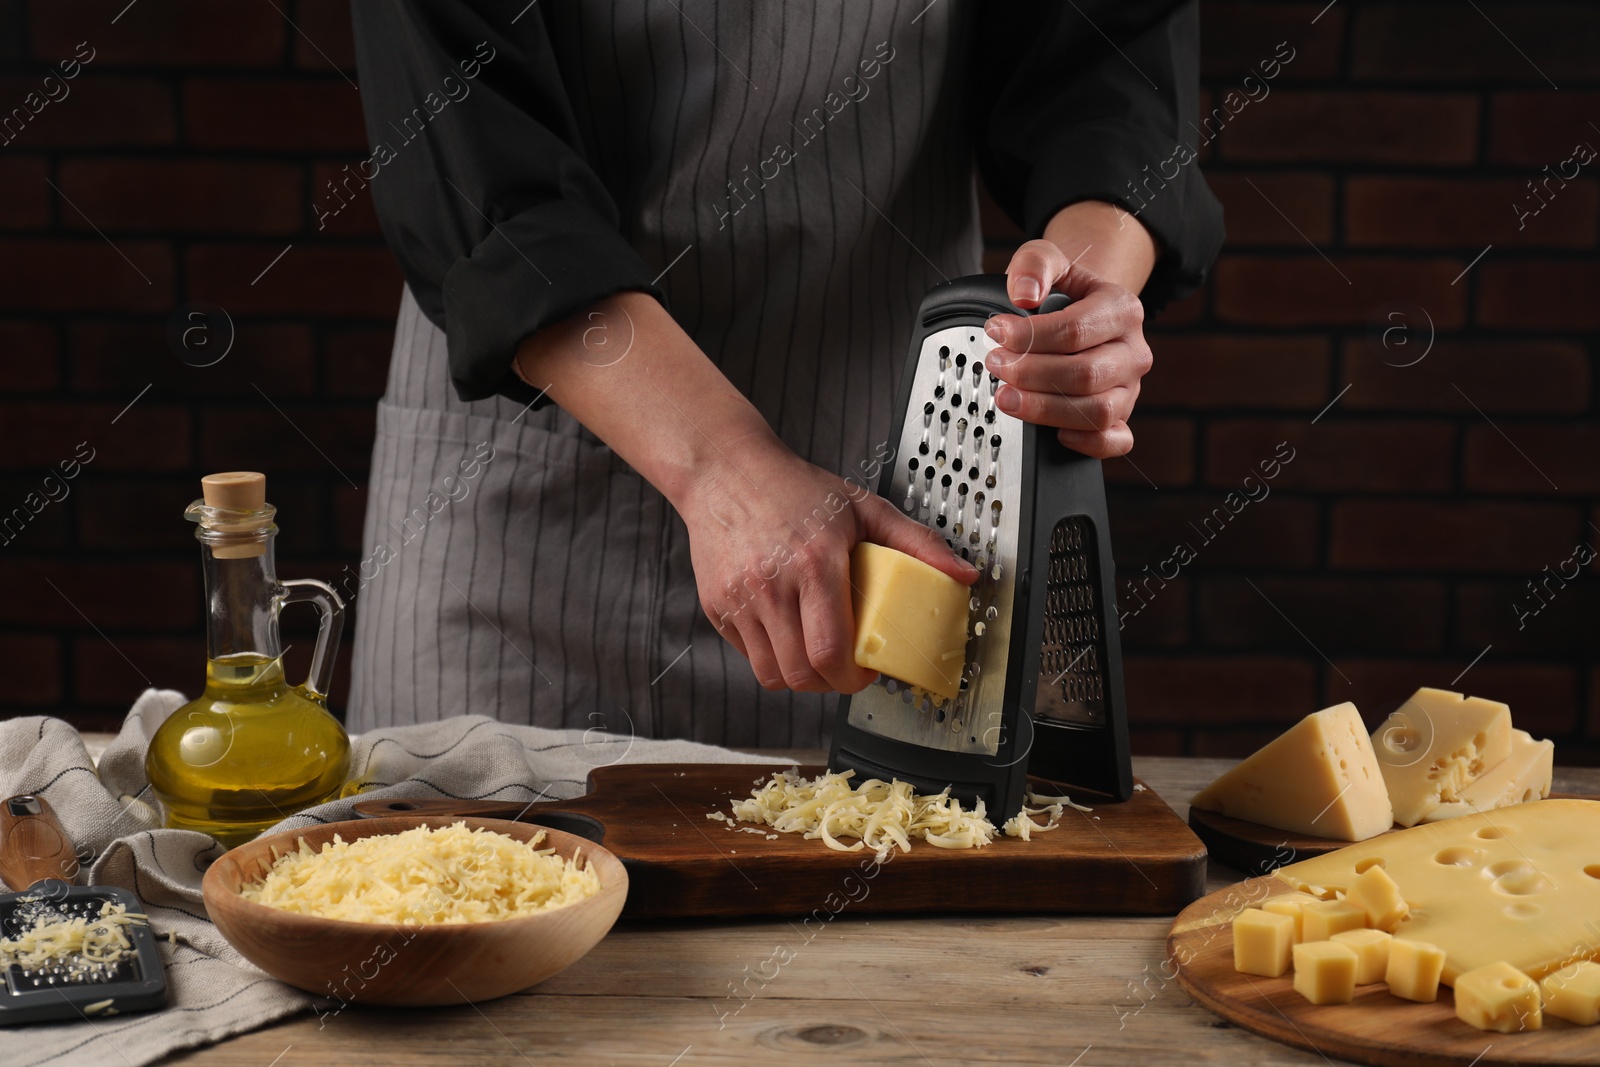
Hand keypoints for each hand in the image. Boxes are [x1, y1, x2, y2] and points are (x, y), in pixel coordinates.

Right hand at [679, 442, 977, 692]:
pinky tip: (787, 632)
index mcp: (814, 562)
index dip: (854, 677)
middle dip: (831, 684)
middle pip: (802, 673)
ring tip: (817, 654)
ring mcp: (740, 599)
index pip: (831, 651)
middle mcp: (773, 585)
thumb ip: (917, 542)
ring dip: (801, 676)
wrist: (726, 471)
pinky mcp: (717, 607)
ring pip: (772, 674)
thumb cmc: (796, 488)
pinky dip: (771, 657)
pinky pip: (748, 656)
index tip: (867, 671)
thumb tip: (964, 574)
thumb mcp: (864, 507)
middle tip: (846, 668)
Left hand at [983, 237, 1152, 458]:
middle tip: (996, 366)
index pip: (1075, 330)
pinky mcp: (1123, 417)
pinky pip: (1116, 440)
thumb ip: (1034, 264)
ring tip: (1007, 398)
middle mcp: (1132, 351)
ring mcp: (1130, 388)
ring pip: (1097, 411)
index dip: (1029, 336)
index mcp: (1122, 309)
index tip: (996, 333)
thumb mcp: (1047, 260)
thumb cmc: (1062, 290)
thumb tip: (1024, 294)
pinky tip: (1054, 433)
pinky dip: (1087, 443)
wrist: (1081, 310)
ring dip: (1045, 410)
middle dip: (1031, 374)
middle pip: (1084, 374)